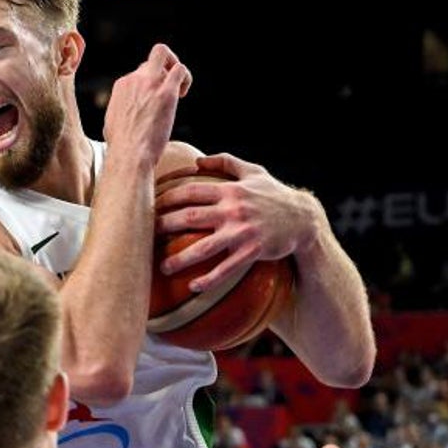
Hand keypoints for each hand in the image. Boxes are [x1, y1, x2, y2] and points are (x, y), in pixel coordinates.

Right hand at [102, 44, 191, 168]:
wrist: (129, 155)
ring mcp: (149, 84)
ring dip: (175, 69)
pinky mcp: (166, 93)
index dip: (150, 85)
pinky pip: (180, 69)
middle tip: (169, 86)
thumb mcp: (112, 123)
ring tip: (179, 90)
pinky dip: (186, 78)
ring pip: (163, 53)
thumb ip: (120, 112)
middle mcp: (134, 80)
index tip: (153, 102)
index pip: (140, 73)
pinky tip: (182, 95)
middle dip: (164, 67)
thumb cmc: (121, 147)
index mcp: (121, 86)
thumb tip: (123, 117)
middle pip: (151, 58)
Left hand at [155, 152, 318, 291]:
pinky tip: (194, 287)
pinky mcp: (253, 251)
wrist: (303, 219)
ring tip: (163, 267)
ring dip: (180, 258)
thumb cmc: (274, 194)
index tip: (148, 206)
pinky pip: (227, 268)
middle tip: (144, 236)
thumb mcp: (253, 171)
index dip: (165, 198)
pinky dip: (210, 279)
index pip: (189, 192)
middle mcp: (233, 209)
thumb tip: (198, 160)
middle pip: (189, 217)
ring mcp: (242, 232)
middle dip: (163, 226)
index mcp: (229, 190)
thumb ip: (226, 162)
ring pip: (204, 247)